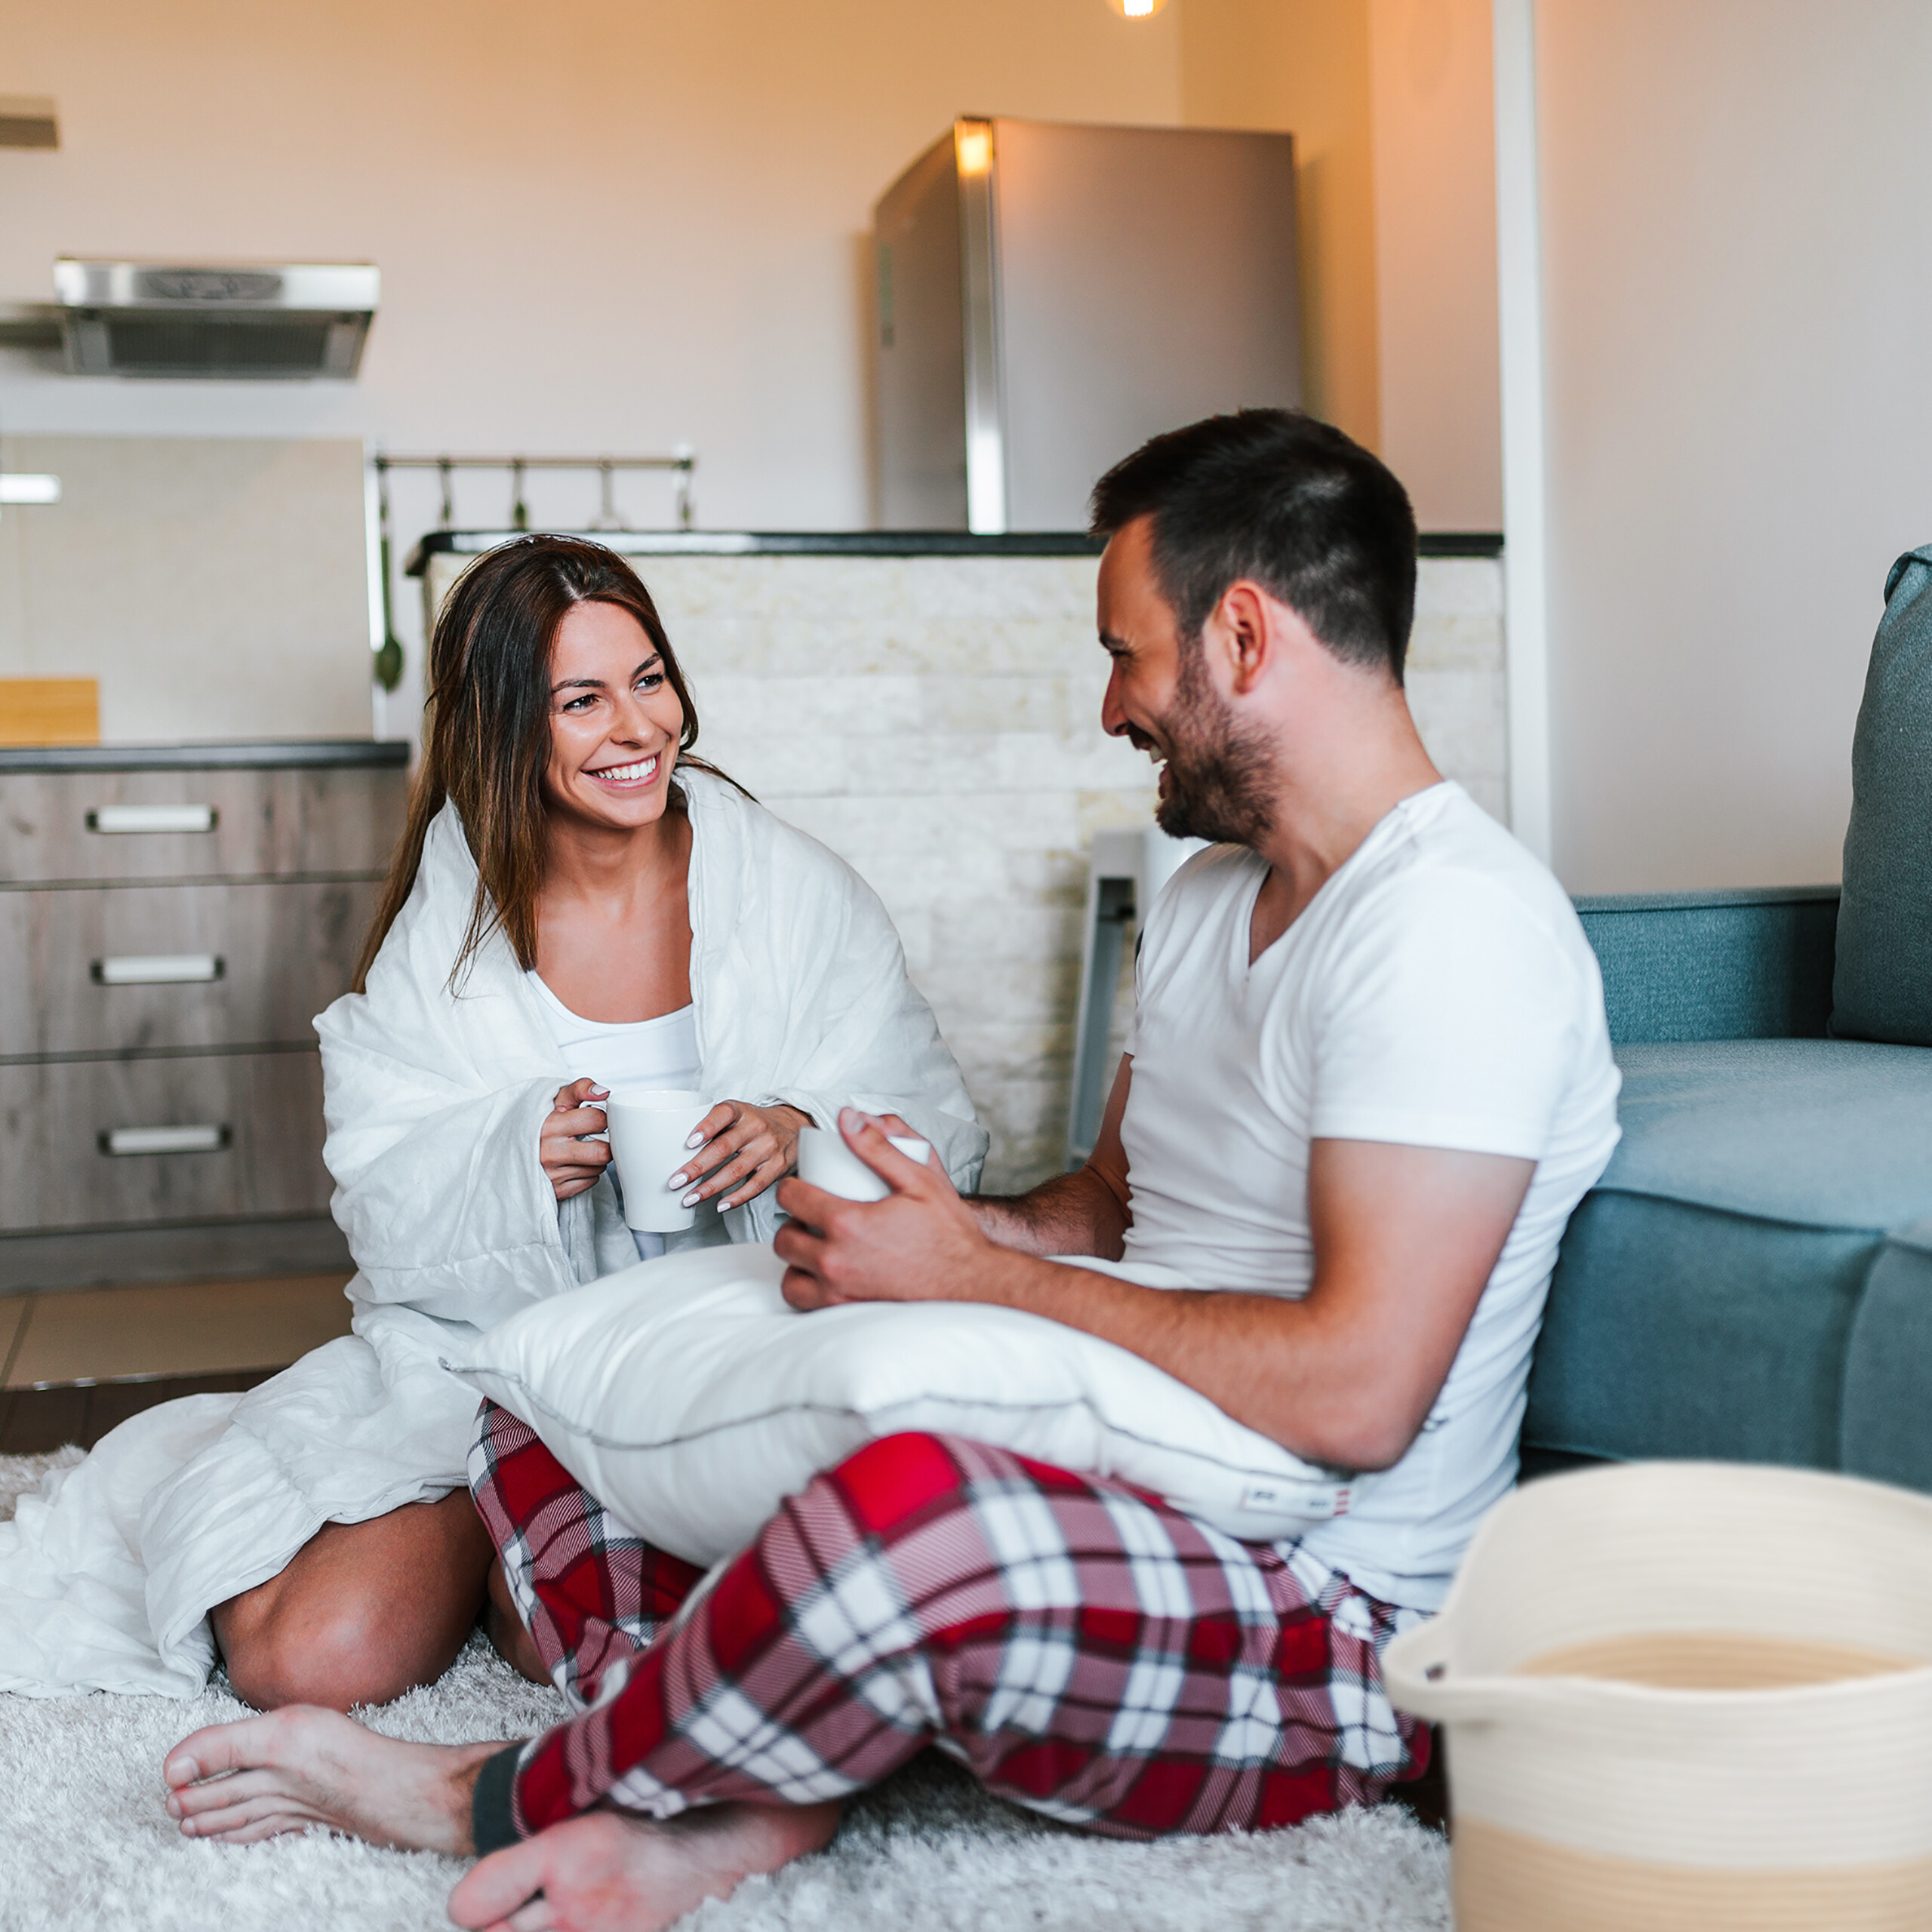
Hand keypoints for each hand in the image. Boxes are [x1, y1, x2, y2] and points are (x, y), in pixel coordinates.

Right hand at [540, 1078, 611, 1200]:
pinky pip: (590, 1182)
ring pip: (598, 1168)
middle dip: (605, 1142)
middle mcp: (549, 1152)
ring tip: (581, 1149)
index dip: (601, 1117)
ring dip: (596, 1158)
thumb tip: (604, 1092)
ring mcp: (552, 1175)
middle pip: (603, 1152)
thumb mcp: (555, 1099)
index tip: (595, 1118)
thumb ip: (580, 1089)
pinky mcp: (556, 1191)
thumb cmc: (539, 1122)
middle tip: (596, 1136)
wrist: (507, 1152)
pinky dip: (587, 1172)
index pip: (596, 1120)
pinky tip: (574, 1163)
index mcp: (549, 1126)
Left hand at [670, 1100, 811, 1212]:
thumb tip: (675, 1147)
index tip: (688, 1143)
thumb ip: (713, 1125)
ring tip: (690, 1198)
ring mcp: (768, 1148)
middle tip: (676, 1181)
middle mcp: (756, 1127)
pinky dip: (737, 1198)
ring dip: (710, 1187)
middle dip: (697, 1166)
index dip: (706, 1127)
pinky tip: (720, 1205)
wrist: (794, 1126)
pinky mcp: (777, 1167)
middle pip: (724, 1148)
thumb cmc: (754, 1123)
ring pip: (736, 1170)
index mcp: (742, 1110)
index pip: (723, 1113)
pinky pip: (755, 1186)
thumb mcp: (737, 1113)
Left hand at [774, 1109, 997, 1309]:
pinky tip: (824, 1274)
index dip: (793, 1187)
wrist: (971, 1285)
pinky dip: (806, 1287)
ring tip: (817, 1246)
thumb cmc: (950, 1234)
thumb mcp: (920, 1179)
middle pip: (784, 1239)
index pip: (791, 1198)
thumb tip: (847, 1117)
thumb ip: (880, 1147)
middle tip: (814, 1216)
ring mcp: (838, 1292)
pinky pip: (804, 1301)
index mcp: (848, 1223)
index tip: (804, 1187)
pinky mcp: (845, 1312)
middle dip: (795, 1223)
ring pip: (789, 1274)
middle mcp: (835, 1261)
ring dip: (797, 1259)